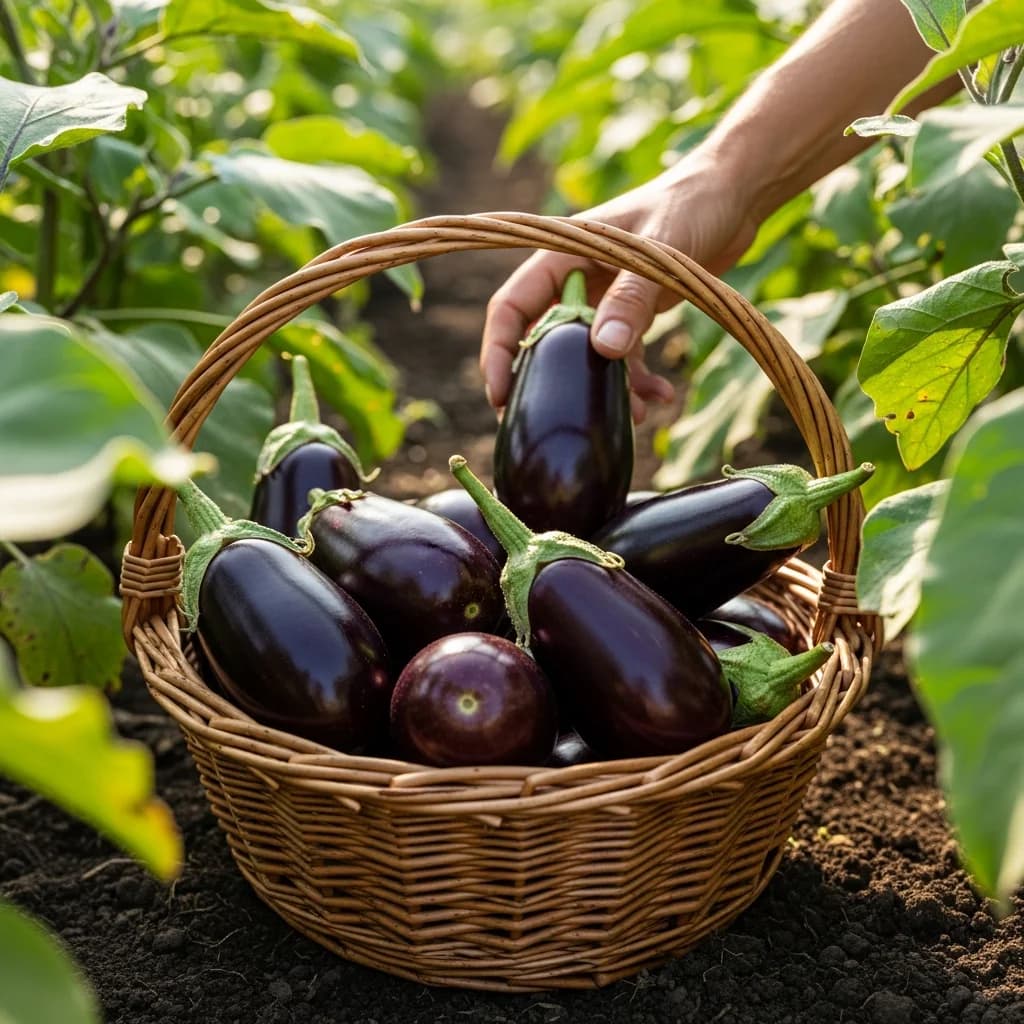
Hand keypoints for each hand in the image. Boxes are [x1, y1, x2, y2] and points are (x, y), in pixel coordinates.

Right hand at [481, 155, 759, 421]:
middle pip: (544, 339)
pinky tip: (661, 397)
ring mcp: (603, 298)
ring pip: (586, 357)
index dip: (500, 350)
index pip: (512, 306)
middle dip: (550, 383)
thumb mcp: (657, 250)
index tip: (500, 394)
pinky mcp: (632, 313)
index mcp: (561, 254)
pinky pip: (624, 358)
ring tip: (632, 417)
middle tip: (548, 423)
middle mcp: (575, 278)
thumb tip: (603, 351)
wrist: (734, 195)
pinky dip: (638, 381)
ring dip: (604, 390)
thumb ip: (630, 299)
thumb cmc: (690, 205)